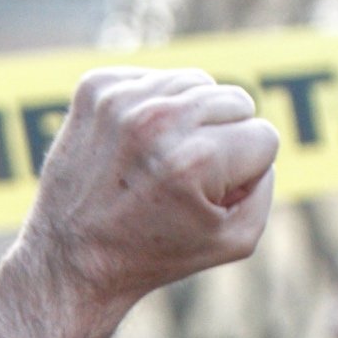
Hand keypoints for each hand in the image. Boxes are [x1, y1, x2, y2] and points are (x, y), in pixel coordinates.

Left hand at [0, 67, 279, 337]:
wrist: (71, 259)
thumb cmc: (156, 254)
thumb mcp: (235, 241)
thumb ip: (266, 185)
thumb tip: (256, 135)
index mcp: (195, 160)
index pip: (264, 136)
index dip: (246, 173)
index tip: (211, 197)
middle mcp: (157, 121)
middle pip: (237, 100)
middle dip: (223, 140)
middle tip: (184, 181)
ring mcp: (121, 100)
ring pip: (197, 82)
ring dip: (190, 119)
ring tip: (161, 160)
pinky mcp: (95, 87)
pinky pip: (155, 78)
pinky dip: (153, 107)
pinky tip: (133, 146)